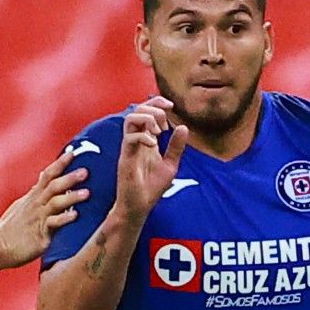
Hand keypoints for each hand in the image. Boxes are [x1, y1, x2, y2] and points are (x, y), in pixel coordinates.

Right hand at [0, 149, 89, 265]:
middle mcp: (37, 204)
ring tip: (87, 193)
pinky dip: (64, 219)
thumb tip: (42, 176)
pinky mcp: (40, 234)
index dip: (59, 163)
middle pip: (53, 186)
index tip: (72, 152)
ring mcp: (38, 218)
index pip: (47, 175)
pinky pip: (53, 224)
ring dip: (71, 197)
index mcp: (33, 197)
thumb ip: (35, 190)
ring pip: (56, 203)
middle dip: (70, 178)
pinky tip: (75, 215)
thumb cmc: (10, 228)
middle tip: (86, 171)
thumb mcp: (22, 204)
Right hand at [116, 96, 189, 221]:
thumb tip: (184, 127)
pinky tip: (154, 145)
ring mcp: (129, 148)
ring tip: (160, 132)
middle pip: (137, 109)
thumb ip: (176, 147)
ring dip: (148, 119)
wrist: (139, 207)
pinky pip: (129, 138)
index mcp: (145, 139)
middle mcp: (135, 140)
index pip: (146, 110)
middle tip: (166, 125)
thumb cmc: (151, 188)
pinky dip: (144, 136)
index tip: (171, 106)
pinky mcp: (125, 158)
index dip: (157, 102)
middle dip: (154, 109)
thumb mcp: (170, 165)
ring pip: (130, 119)